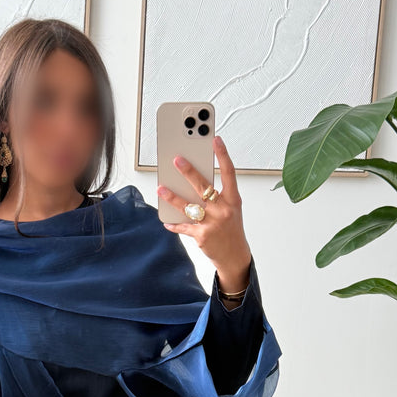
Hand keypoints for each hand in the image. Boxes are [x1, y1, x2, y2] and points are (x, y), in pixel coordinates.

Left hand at [157, 134, 251, 292]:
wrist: (235, 257)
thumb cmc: (231, 230)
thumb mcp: (231, 210)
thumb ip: (217, 196)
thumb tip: (194, 181)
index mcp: (233, 200)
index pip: (229, 172)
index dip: (222, 155)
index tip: (215, 139)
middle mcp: (223, 210)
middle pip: (203, 186)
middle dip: (188, 171)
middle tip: (176, 159)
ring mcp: (212, 223)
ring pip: (188, 206)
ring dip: (172, 197)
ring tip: (161, 188)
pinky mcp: (202, 236)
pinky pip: (183, 227)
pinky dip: (174, 224)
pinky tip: (166, 221)